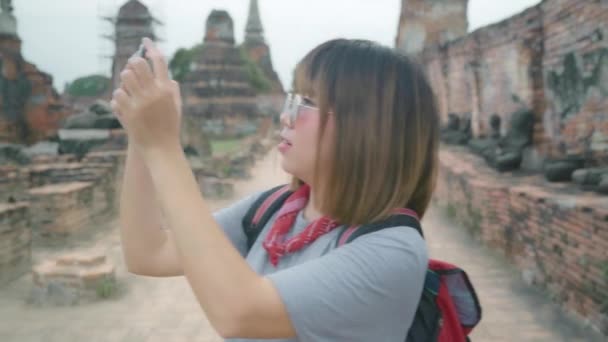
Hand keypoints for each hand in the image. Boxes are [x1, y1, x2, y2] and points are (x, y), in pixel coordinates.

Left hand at [111, 37, 182, 156]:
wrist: (161, 150)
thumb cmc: (170, 128)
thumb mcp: (176, 108)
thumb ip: (172, 91)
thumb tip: (167, 76)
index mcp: (167, 90)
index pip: (159, 61)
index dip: (151, 48)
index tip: (145, 41)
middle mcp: (153, 94)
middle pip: (137, 64)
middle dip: (134, 64)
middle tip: (133, 69)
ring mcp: (139, 103)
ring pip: (124, 77)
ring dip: (125, 81)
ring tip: (128, 89)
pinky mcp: (127, 112)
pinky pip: (117, 95)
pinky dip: (118, 99)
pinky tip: (123, 107)